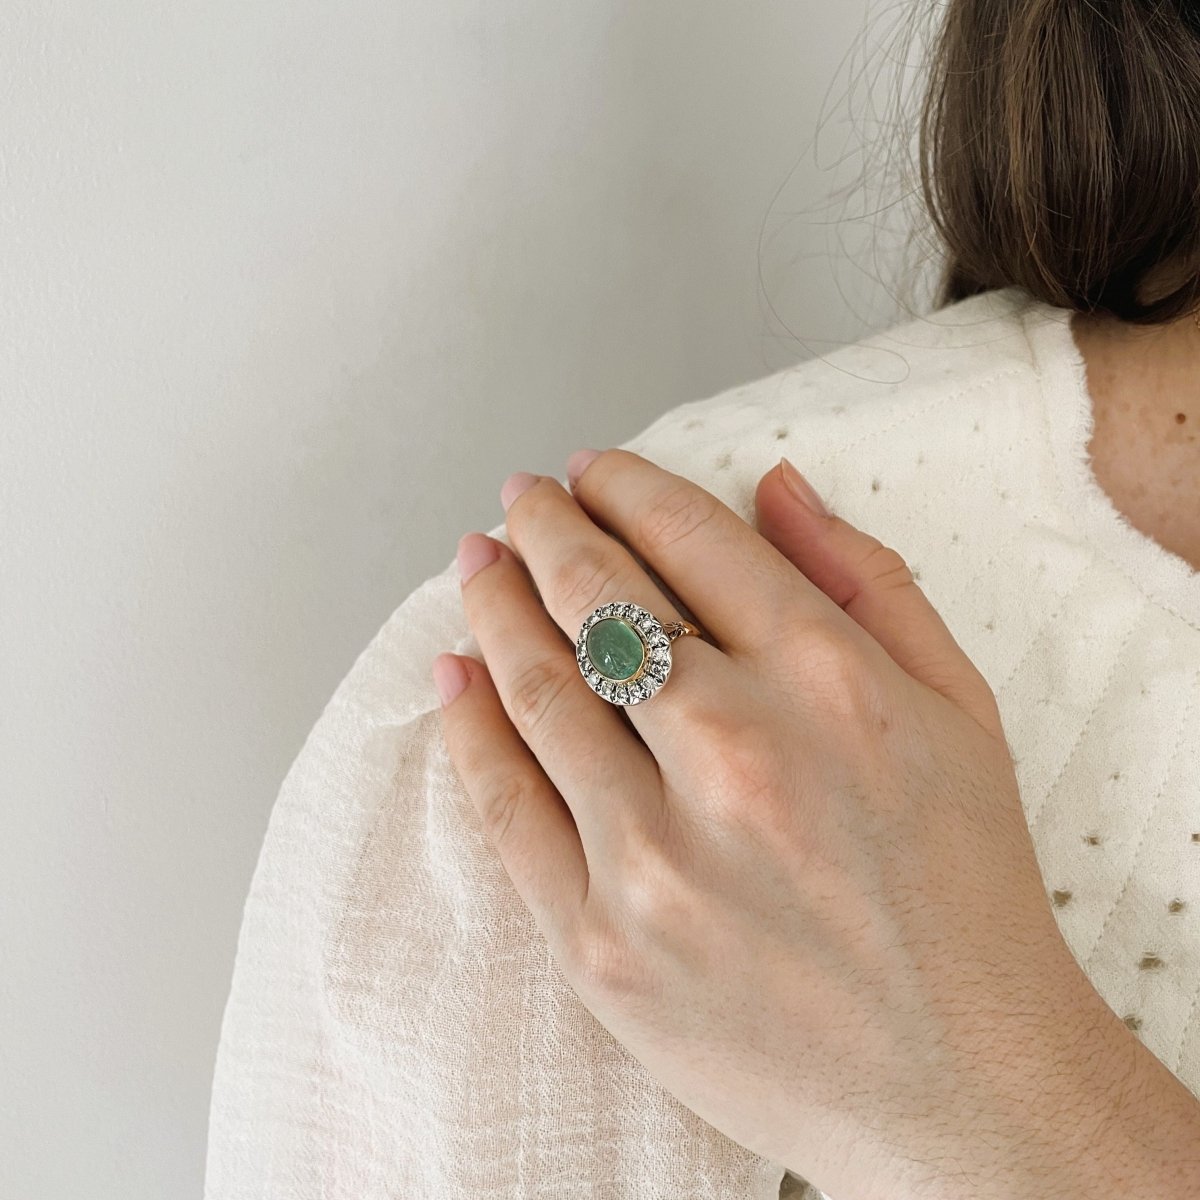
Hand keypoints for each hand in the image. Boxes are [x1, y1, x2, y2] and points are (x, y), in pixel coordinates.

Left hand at [433, 449, 1198, 1198]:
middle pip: (597, 596)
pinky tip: (456, 674)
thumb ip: (867, 580)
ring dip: (494, 605)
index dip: (627, 486)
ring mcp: (658, 855)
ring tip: (479, 564)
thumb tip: (775, 484)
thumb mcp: (960, 708)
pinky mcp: (602, 942)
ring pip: (536, 686)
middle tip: (520, 498)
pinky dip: (468, 725)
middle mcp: (737, 754)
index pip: (690, 540)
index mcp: (830, 683)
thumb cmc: (967, 890)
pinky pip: (505, 805)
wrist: (962, 1083)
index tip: (594, 471)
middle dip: (545, 526)